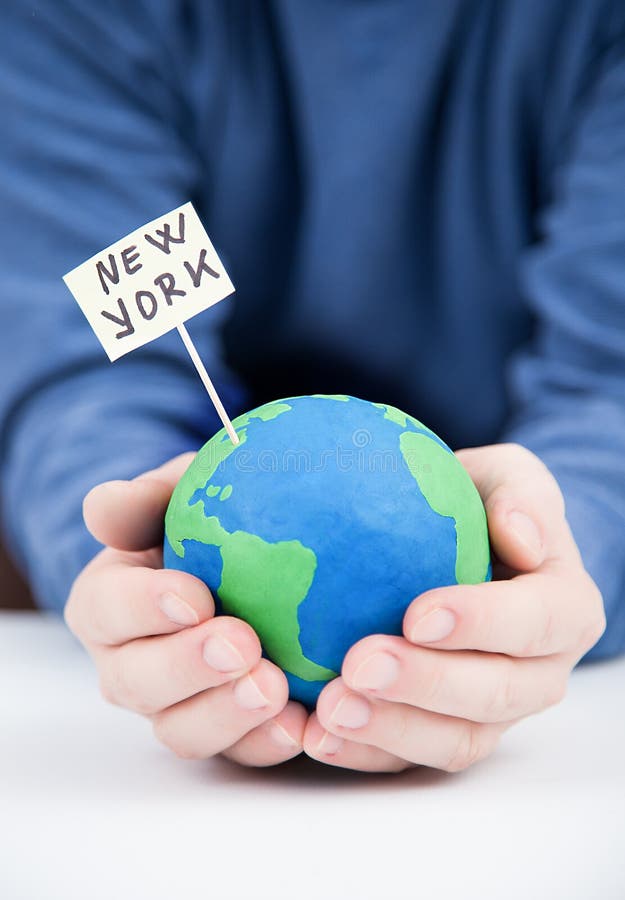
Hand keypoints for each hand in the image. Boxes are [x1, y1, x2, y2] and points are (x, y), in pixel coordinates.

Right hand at [65, 454, 306, 765]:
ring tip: (274, 690)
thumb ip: (142, 498)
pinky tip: (305, 726)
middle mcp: (127, 662)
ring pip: (181, 729)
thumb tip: (103, 508)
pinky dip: (268, 743)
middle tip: (242, 645)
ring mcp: (173, 704)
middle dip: (187, 668)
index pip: (106, 608)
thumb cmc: (204, 519)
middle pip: (137, 682)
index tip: (196, 596)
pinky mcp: (222, 729)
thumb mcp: (177, 492)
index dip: (143, 607)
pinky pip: (236, 752)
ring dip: (226, 715)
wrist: (245, 562)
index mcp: (107, 602)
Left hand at [303, 443, 605, 772]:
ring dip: (391, 730)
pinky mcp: (447, 730)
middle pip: (495, 694)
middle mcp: (541, 671)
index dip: (482, 624)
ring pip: (455, 740)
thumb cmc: (484, 505)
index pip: (537, 622)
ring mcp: (495, 711)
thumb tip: (520, 537)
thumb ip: (519, 494)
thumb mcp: (507, 476)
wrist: (471, 549)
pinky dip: (362, 752)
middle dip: (426, 685)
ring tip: (328, 710)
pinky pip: (411, 756)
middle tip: (358, 665)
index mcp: (565, 608)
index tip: (417, 613)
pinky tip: (312, 733)